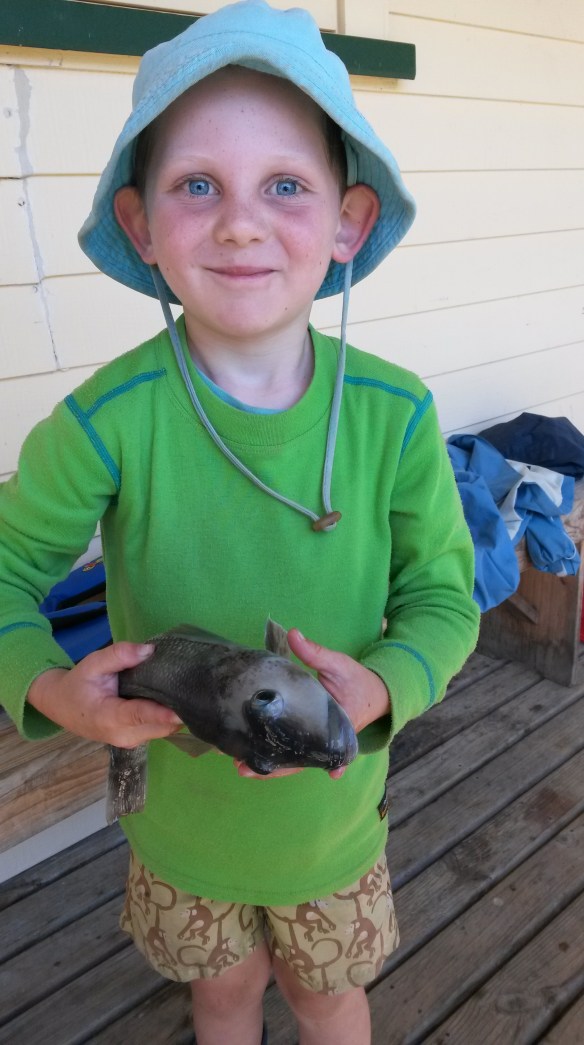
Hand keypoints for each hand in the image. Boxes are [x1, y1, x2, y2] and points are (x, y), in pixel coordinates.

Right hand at [27, 642, 182, 747]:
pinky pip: (160, 730)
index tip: (184, 710)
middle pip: (160, 726)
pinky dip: (169, 717)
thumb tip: (149, 650)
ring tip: (189, 689)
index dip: (162, 714)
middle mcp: (123, 735)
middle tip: (198, 686)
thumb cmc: (78, 684)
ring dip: (176, 713)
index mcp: (108, 717)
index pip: (140, 716)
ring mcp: (131, 741)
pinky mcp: (137, 740)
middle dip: (179, 709)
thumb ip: (119, 655)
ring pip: (164, 730)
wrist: (62, 707)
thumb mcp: (93, 663)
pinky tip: (174, 697)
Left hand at [235, 628, 389, 780]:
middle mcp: (330, 742)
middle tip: (243, 768)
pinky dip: (282, 760)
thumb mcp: (338, 663)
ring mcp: (324, 744)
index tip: (272, 764)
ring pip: (297, 762)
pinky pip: (299, 755)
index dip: (289, 758)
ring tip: (242, 767)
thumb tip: (293, 633)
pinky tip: (259, 765)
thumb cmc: (358, 679)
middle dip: (273, 768)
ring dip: (273, 767)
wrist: (377, 693)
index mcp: (338, 727)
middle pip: (300, 762)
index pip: (311, 747)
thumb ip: (315, 652)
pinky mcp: (318, 740)